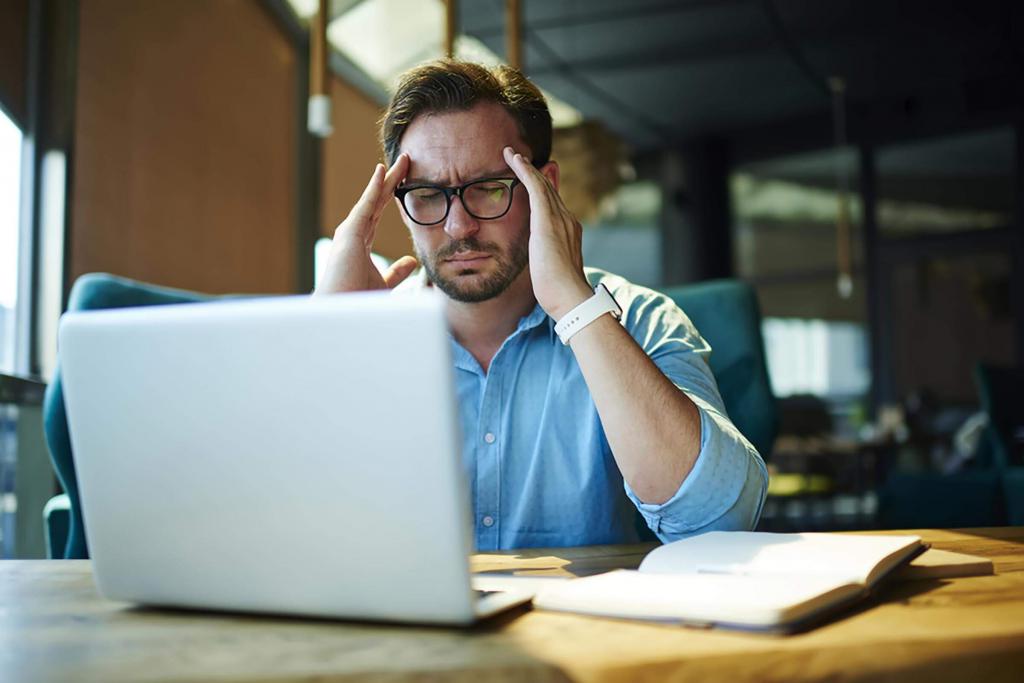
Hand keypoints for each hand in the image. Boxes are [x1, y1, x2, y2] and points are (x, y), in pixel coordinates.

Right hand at [313, 154, 418, 294]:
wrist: (339, 314)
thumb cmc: (357, 302)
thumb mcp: (386, 284)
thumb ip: (397, 272)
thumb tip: (412, 261)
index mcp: (360, 243)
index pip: (378, 213)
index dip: (391, 196)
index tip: (405, 182)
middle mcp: (353, 234)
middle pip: (377, 201)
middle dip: (392, 182)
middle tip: (406, 162)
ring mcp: (350, 232)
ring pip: (372, 199)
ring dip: (387, 179)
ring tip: (402, 162)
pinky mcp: (349, 233)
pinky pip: (365, 206)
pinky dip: (374, 188)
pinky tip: (383, 172)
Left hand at [503, 146, 591, 319]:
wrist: (570, 297)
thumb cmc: (560, 293)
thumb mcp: (552, 271)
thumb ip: (548, 260)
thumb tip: (544, 263)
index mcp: (569, 232)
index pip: (554, 204)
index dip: (544, 189)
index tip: (534, 178)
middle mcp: (567, 220)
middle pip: (550, 190)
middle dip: (536, 173)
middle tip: (521, 157)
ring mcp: (560, 218)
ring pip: (543, 184)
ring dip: (527, 167)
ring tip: (512, 155)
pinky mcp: (548, 220)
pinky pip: (536, 187)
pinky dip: (525, 171)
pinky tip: (515, 161)